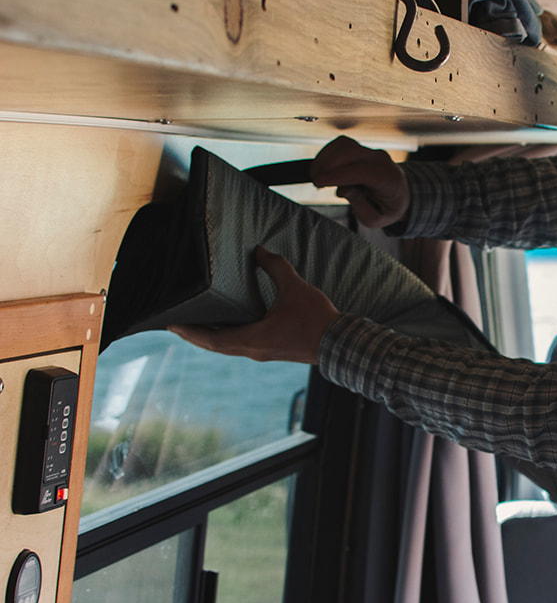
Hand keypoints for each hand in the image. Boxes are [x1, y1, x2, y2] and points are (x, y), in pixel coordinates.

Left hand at [171, 248, 338, 363]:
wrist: (339, 344)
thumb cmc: (316, 319)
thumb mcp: (294, 288)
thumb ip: (276, 267)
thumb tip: (259, 251)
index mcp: (252, 339)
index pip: (211, 339)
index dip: (189, 332)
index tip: (171, 324)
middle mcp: (253, 349)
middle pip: (214, 345)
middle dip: (194, 334)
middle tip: (176, 323)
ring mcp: (262, 351)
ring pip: (227, 346)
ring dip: (210, 336)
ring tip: (196, 323)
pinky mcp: (271, 349)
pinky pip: (240, 344)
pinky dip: (227, 336)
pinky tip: (228, 324)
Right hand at [310, 136, 409, 227]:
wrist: (397, 195)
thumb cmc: (386, 208)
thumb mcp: (375, 219)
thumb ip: (360, 206)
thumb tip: (343, 189)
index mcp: (390, 179)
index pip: (362, 171)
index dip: (338, 175)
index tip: (319, 182)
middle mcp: (382, 160)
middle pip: (351, 152)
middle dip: (327, 165)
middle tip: (316, 183)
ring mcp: (371, 152)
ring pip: (344, 145)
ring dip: (325, 158)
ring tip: (316, 177)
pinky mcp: (361, 149)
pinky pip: (340, 145)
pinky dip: (327, 154)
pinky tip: (321, 169)